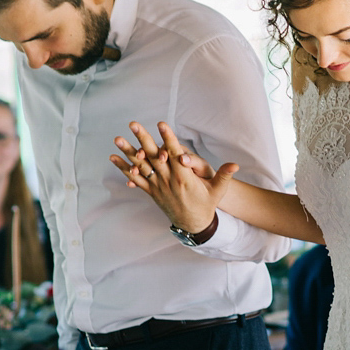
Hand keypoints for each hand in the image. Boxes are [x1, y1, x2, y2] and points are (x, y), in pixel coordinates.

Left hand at [110, 121, 237, 234]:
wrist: (194, 224)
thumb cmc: (206, 204)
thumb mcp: (218, 190)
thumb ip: (225, 176)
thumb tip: (236, 164)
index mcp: (184, 177)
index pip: (175, 153)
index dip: (168, 138)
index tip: (161, 124)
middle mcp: (168, 180)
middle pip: (154, 156)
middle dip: (143, 139)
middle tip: (133, 124)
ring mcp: (158, 186)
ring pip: (141, 166)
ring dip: (128, 152)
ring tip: (117, 139)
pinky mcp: (151, 191)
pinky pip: (135, 179)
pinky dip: (124, 169)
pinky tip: (113, 157)